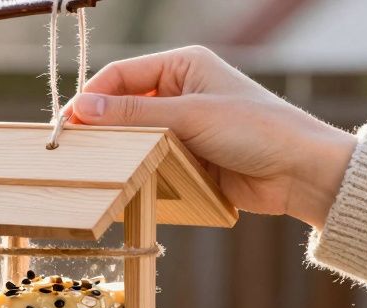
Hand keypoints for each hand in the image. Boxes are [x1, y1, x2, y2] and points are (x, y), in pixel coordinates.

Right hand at [69, 46, 356, 228]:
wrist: (299, 173)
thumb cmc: (255, 130)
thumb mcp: (190, 116)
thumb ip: (135, 115)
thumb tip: (83, 109)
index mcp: (183, 66)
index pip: (121, 76)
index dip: (92, 98)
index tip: (67, 123)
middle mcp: (180, 93)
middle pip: (123, 108)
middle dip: (101, 127)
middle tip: (72, 149)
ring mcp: (183, 128)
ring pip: (135, 138)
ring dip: (119, 152)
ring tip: (93, 168)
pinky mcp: (188, 159)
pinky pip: (151, 162)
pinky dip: (137, 171)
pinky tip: (123, 181)